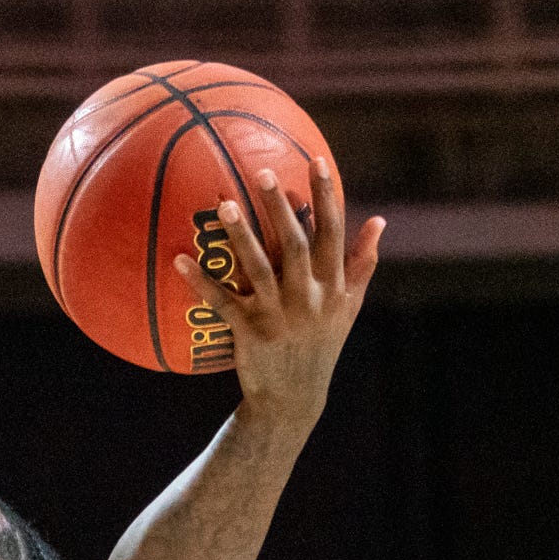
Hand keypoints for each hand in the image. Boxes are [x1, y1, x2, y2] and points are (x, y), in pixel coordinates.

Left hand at [174, 161, 382, 425]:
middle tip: (262, 173)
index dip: (326, 196)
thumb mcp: (348, 306)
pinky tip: (179, 260)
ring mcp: (279, 316)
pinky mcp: (251, 334)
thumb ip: (363, 262)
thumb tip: (379, 219)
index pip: (333, 233)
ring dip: (240, 236)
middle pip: (294, 244)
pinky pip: (223, 303)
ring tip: (222, 205)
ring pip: (258, 268)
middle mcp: (309, 298)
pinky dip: (201, 282)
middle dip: (280, 207)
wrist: (294, 399)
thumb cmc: (321, 345)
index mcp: (333, 286)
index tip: (317, 160)